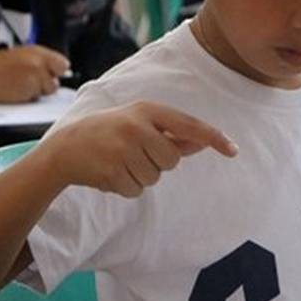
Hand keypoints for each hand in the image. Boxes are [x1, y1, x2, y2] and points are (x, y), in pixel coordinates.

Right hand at [0, 42, 69, 101]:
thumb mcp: (21, 55)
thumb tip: (54, 74)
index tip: (49, 76)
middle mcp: (39, 63)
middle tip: (29, 83)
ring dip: (35, 93)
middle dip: (45, 86)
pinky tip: (13, 92)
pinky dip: (25, 99)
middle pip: (55, 83)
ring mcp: (34, 77)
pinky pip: (33, 100)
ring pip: (45, 93)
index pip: (62, 65)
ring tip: (18, 86)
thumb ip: (39, 62)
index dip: (55, 73)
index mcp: (38, 52)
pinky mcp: (26, 90)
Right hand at [45, 101, 237, 196]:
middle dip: (158, 162)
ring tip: (119, 161)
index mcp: (146, 109)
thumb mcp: (139, 123)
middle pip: (172, 160)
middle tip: (133, 153)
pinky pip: (137, 191)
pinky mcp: (112, 172)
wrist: (66, 148)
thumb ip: (170, 133)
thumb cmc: (111, 133)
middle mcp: (136, 126)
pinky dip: (127, 188)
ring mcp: (123, 149)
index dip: (213, 137)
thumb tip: (202, 142)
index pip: (188, 124)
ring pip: (155, 178)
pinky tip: (111, 173)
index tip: (233, 150)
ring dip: (141, 176)